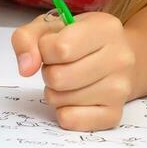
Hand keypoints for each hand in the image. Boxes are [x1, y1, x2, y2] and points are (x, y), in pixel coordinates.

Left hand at [12, 10, 135, 131]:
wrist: (116, 58)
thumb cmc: (79, 40)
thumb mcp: (50, 27)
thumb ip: (26, 38)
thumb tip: (26, 68)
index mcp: (105, 28)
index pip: (60, 48)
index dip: (44, 51)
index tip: (51, 48)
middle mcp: (119, 57)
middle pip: (58, 77)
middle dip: (48, 73)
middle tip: (59, 67)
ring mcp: (120, 88)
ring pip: (61, 100)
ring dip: (54, 92)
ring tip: (68, 80)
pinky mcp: (114, 114)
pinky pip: (71, 120)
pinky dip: (63, 112)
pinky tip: (73, 99)